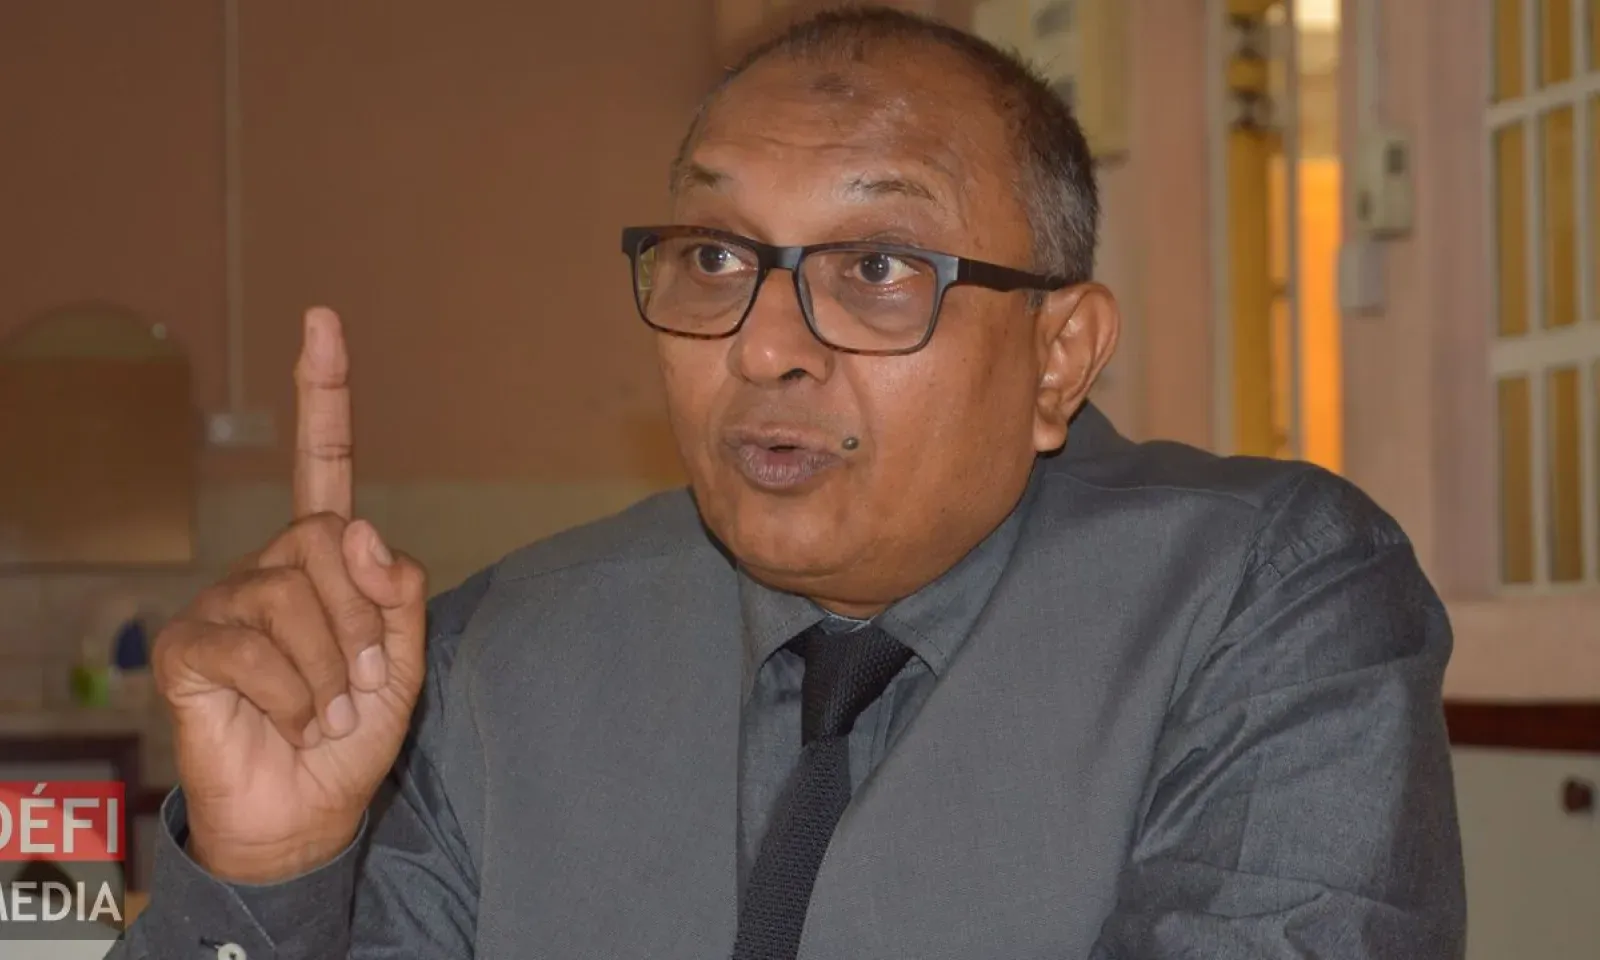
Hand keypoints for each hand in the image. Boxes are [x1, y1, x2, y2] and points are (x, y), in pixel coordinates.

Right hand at [152, 307, 428, 883]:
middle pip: (328, 538)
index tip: (322, 320)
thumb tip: (357, 525)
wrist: (307, 811)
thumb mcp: (403, 661)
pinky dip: (293, 695)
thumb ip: (397, 591)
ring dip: (333, 670)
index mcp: (323, 562)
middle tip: (360, 687)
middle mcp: (269, 567)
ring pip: (296, 594)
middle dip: (364, 622)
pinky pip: (255, 645)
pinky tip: (287, 720)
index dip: (324, 394)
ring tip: (322, 711)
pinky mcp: (188, 645)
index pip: (322, 463)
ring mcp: (223, 600)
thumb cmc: (351, 733)